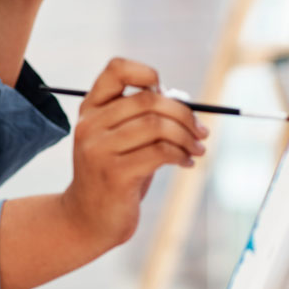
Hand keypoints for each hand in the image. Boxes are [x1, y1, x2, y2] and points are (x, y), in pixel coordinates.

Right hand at [60, 58, 208, 249]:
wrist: (88, 219)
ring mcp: (99, 149)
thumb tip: (184, 101)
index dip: (145, 72)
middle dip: (183, 113)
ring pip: (156, 125)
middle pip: (147, 99)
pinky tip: (186, 163)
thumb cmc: (115, 174)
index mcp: (90, 108)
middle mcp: (90, 124)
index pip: (116, 70)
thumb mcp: (122, 140)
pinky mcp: (115, 174)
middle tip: (200, 130)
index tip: (165, 92)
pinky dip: (182, 155)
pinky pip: (160, 152)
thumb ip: (144, 117)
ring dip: (187, 136)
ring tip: (197, 149)